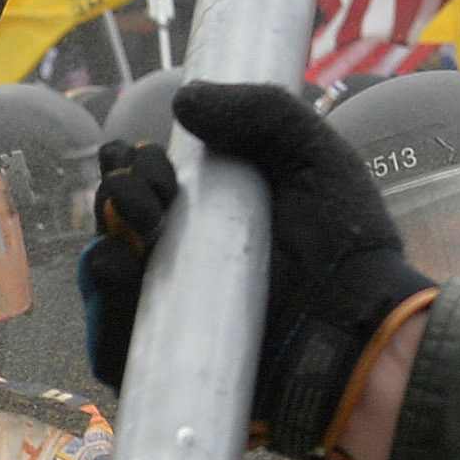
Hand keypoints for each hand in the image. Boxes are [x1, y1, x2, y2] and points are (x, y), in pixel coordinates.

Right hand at [86, 83, 432, 458]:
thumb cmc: (344, 240)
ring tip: (144, 227)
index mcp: (208, 211)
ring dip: (108, 235)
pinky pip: (109, 339)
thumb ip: (261, 110)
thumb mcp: (311, 153)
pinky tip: (120, 266)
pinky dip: (102, 303)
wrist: (356, 319)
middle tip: (154, 189)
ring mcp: (169, 309)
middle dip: (121, 190)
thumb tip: (181, 100)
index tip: (151, 155)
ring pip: (104, 269)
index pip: (144, 181)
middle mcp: (182, 257)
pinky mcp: (163, 359)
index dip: (133, 161)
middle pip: (117, 217)